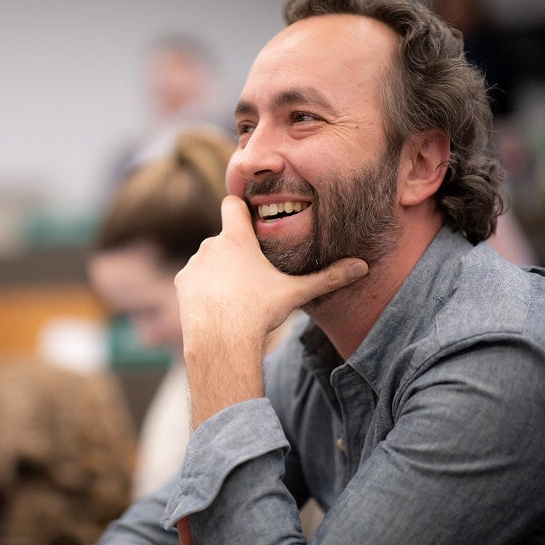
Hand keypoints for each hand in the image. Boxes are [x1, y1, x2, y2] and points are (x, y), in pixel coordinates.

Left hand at [175, 195, 367, 425]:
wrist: (221, 341)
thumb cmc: (258, 311)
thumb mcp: (295, 293)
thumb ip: (328, 278)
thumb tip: (362, 268)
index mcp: (237, 239)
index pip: (231, 203)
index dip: (240, 208)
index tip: (250, 219)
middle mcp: (211, 245)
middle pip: (225, 237)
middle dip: (237, 250)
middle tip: (253, 273)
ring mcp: (194, 264)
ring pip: (210, 259)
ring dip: (220, 269)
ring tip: (236, 294)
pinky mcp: (182, 284)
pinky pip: (195, 278)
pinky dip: (205, 287)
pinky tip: (218, 305)